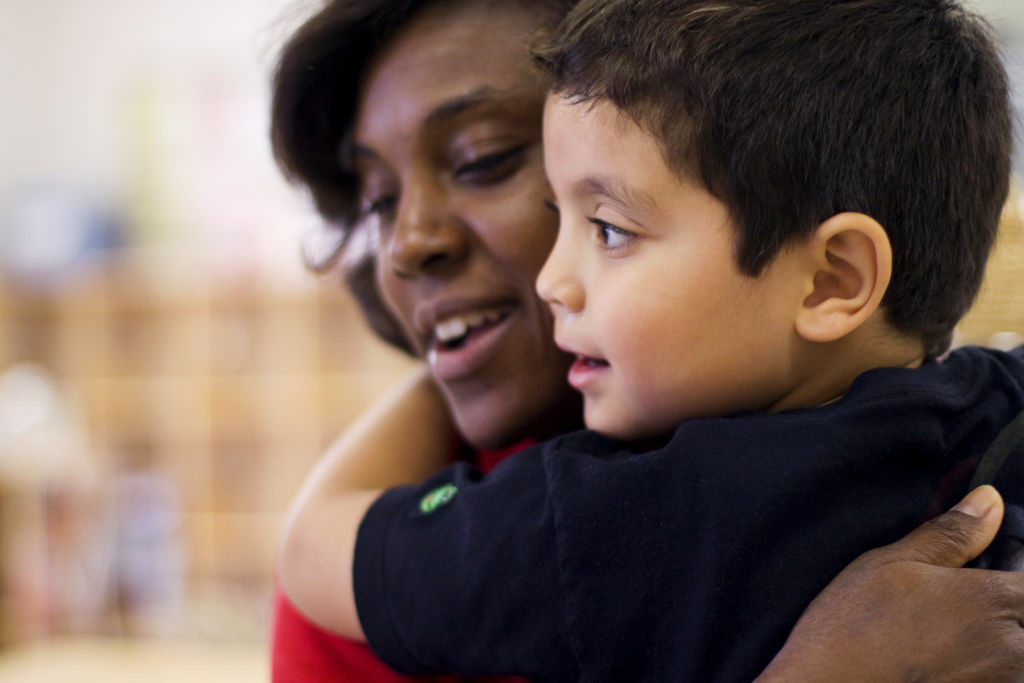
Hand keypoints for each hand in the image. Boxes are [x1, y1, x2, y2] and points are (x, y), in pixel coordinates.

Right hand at [758, 485, 1023, 681]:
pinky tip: (936, 657)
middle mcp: (1014, 650)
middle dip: (1001, 607)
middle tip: (948, 605)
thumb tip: (990, 500)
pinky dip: (976, 664)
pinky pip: (995, 673)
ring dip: (991, 641)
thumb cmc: (853, 630)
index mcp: (996, 601)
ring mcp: (999, 681)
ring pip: (1014, 653)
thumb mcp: (891, 564)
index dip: (1010, 571)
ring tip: (937, 634)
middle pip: (1023, 616)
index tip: (981, 570)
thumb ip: (950, 534)